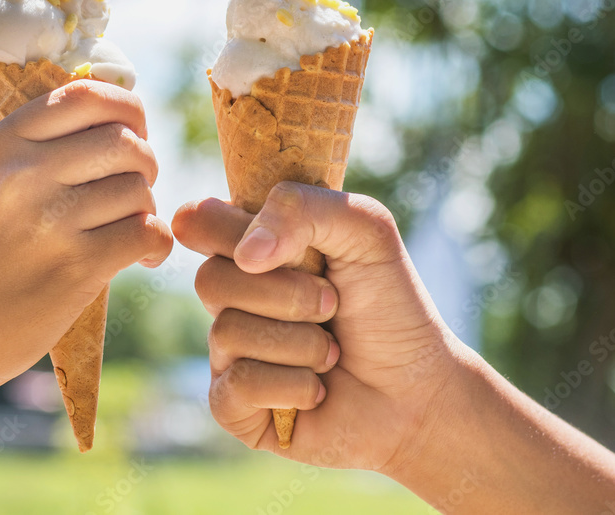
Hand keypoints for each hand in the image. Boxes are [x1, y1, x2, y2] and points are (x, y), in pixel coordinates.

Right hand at [0, 80, 172, 394]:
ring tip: (124, 229)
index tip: (133, 132)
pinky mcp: (77, 265)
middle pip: (124, 141)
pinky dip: (156, 245)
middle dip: (145, 164)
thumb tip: (125, 116)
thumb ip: (43, 142)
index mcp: (2, 142)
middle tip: (133, 189)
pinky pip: (149, 231)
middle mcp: (24, 172)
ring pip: (139, 189)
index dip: (127, 108)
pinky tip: (141, 258)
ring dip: (146, 210)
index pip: (85, 95)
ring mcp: (50, 219)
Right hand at [173, 182, 458, 471]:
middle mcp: (230, 297)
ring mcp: (226, 352)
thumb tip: (245, 257)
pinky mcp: (232, 406)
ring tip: (332, 352)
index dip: (230, 232)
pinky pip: (238, 386)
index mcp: (248, 246)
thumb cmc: (388, 303)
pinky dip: (293, 384)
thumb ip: (302, 208)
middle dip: (287, 294)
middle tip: (333, 303)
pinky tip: (318, 390)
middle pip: (209, 280)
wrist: (418, 387)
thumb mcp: (363, 230)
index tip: (278, 249)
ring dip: (301, 343)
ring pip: (227, 333)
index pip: (196, 221)